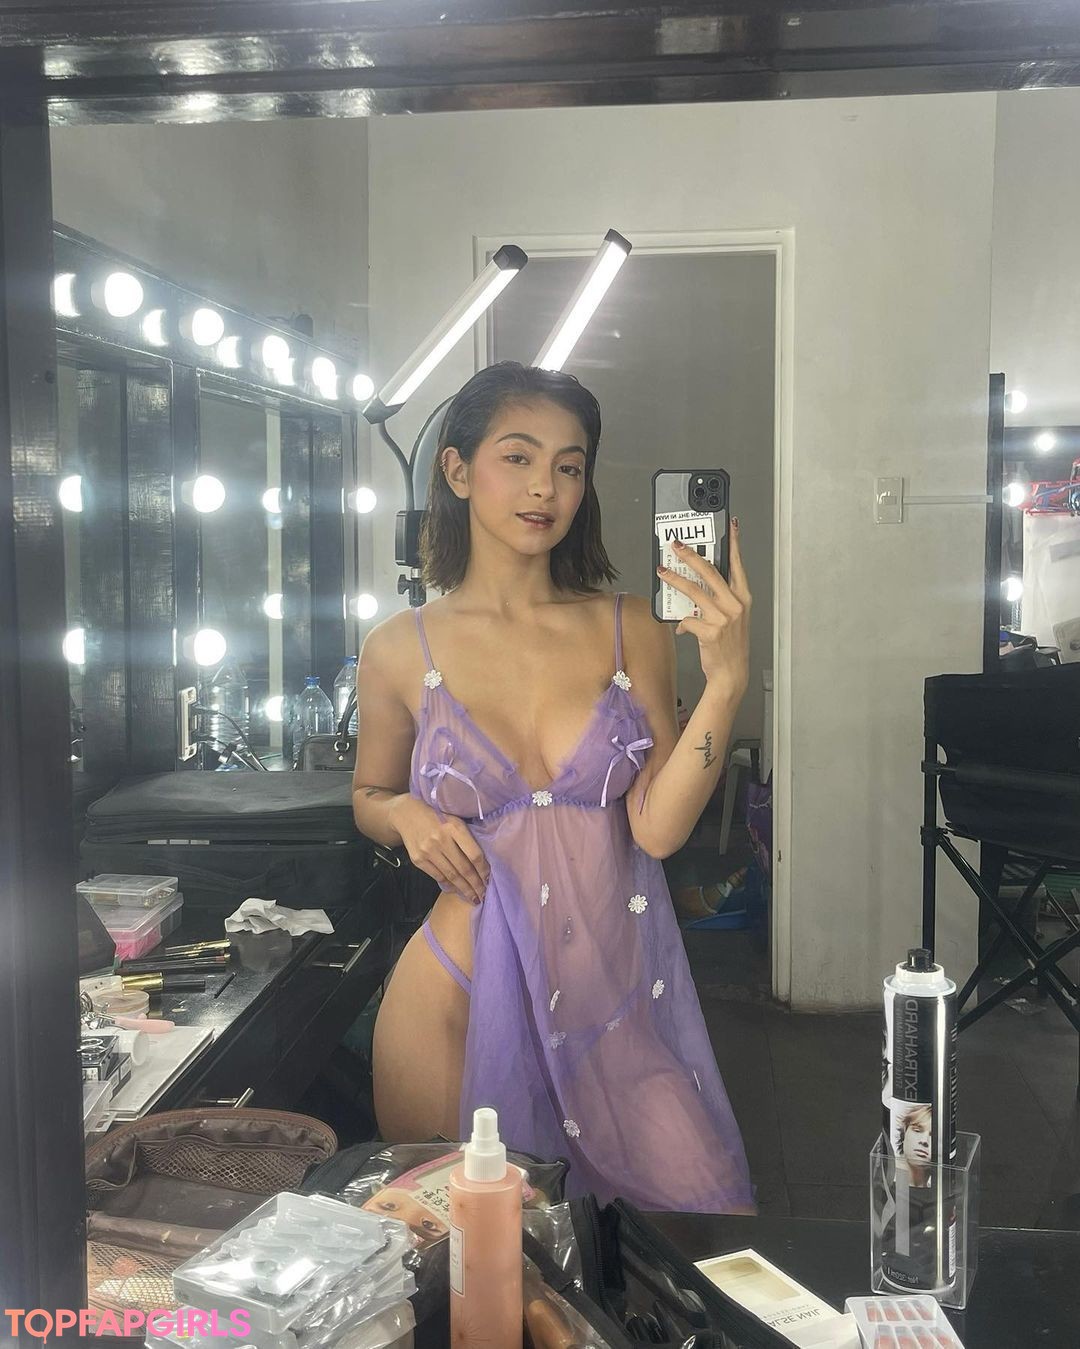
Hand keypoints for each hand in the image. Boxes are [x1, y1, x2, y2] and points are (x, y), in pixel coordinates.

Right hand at [389, 794, 489, 904]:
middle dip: (475, 885)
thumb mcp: (455, 821)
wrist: (407, 815)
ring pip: (451, 875)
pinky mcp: (418, 859)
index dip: (483, 870)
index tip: (489, 880)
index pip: (474, 854)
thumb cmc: (438, 817)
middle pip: (463, 868)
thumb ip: (467, 838)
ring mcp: (428, 851)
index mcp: (455, 827)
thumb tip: (482, 864)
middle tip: (483, 896)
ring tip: (473, 897)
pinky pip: (438, 876)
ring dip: (464, 889)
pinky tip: (457, 889)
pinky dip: (449, 885)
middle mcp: (441, 840)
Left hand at [657, 519, 751, 695]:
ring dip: (674, 579)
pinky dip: (681, 622)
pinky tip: (681, 627)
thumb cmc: (730, 646)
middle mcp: (735, 605)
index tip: (730, 525)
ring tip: (662, 571)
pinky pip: (687, 619)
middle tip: (676, 545)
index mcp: (742, 598)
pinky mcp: (710, 631)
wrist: (732, 673)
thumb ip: (715, 603)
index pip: (737, 565)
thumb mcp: (730, 619)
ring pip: (693, 591)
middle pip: (710, 572)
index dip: (733, 544)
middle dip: (690, 555)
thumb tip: (693, 596)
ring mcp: (723, 618)